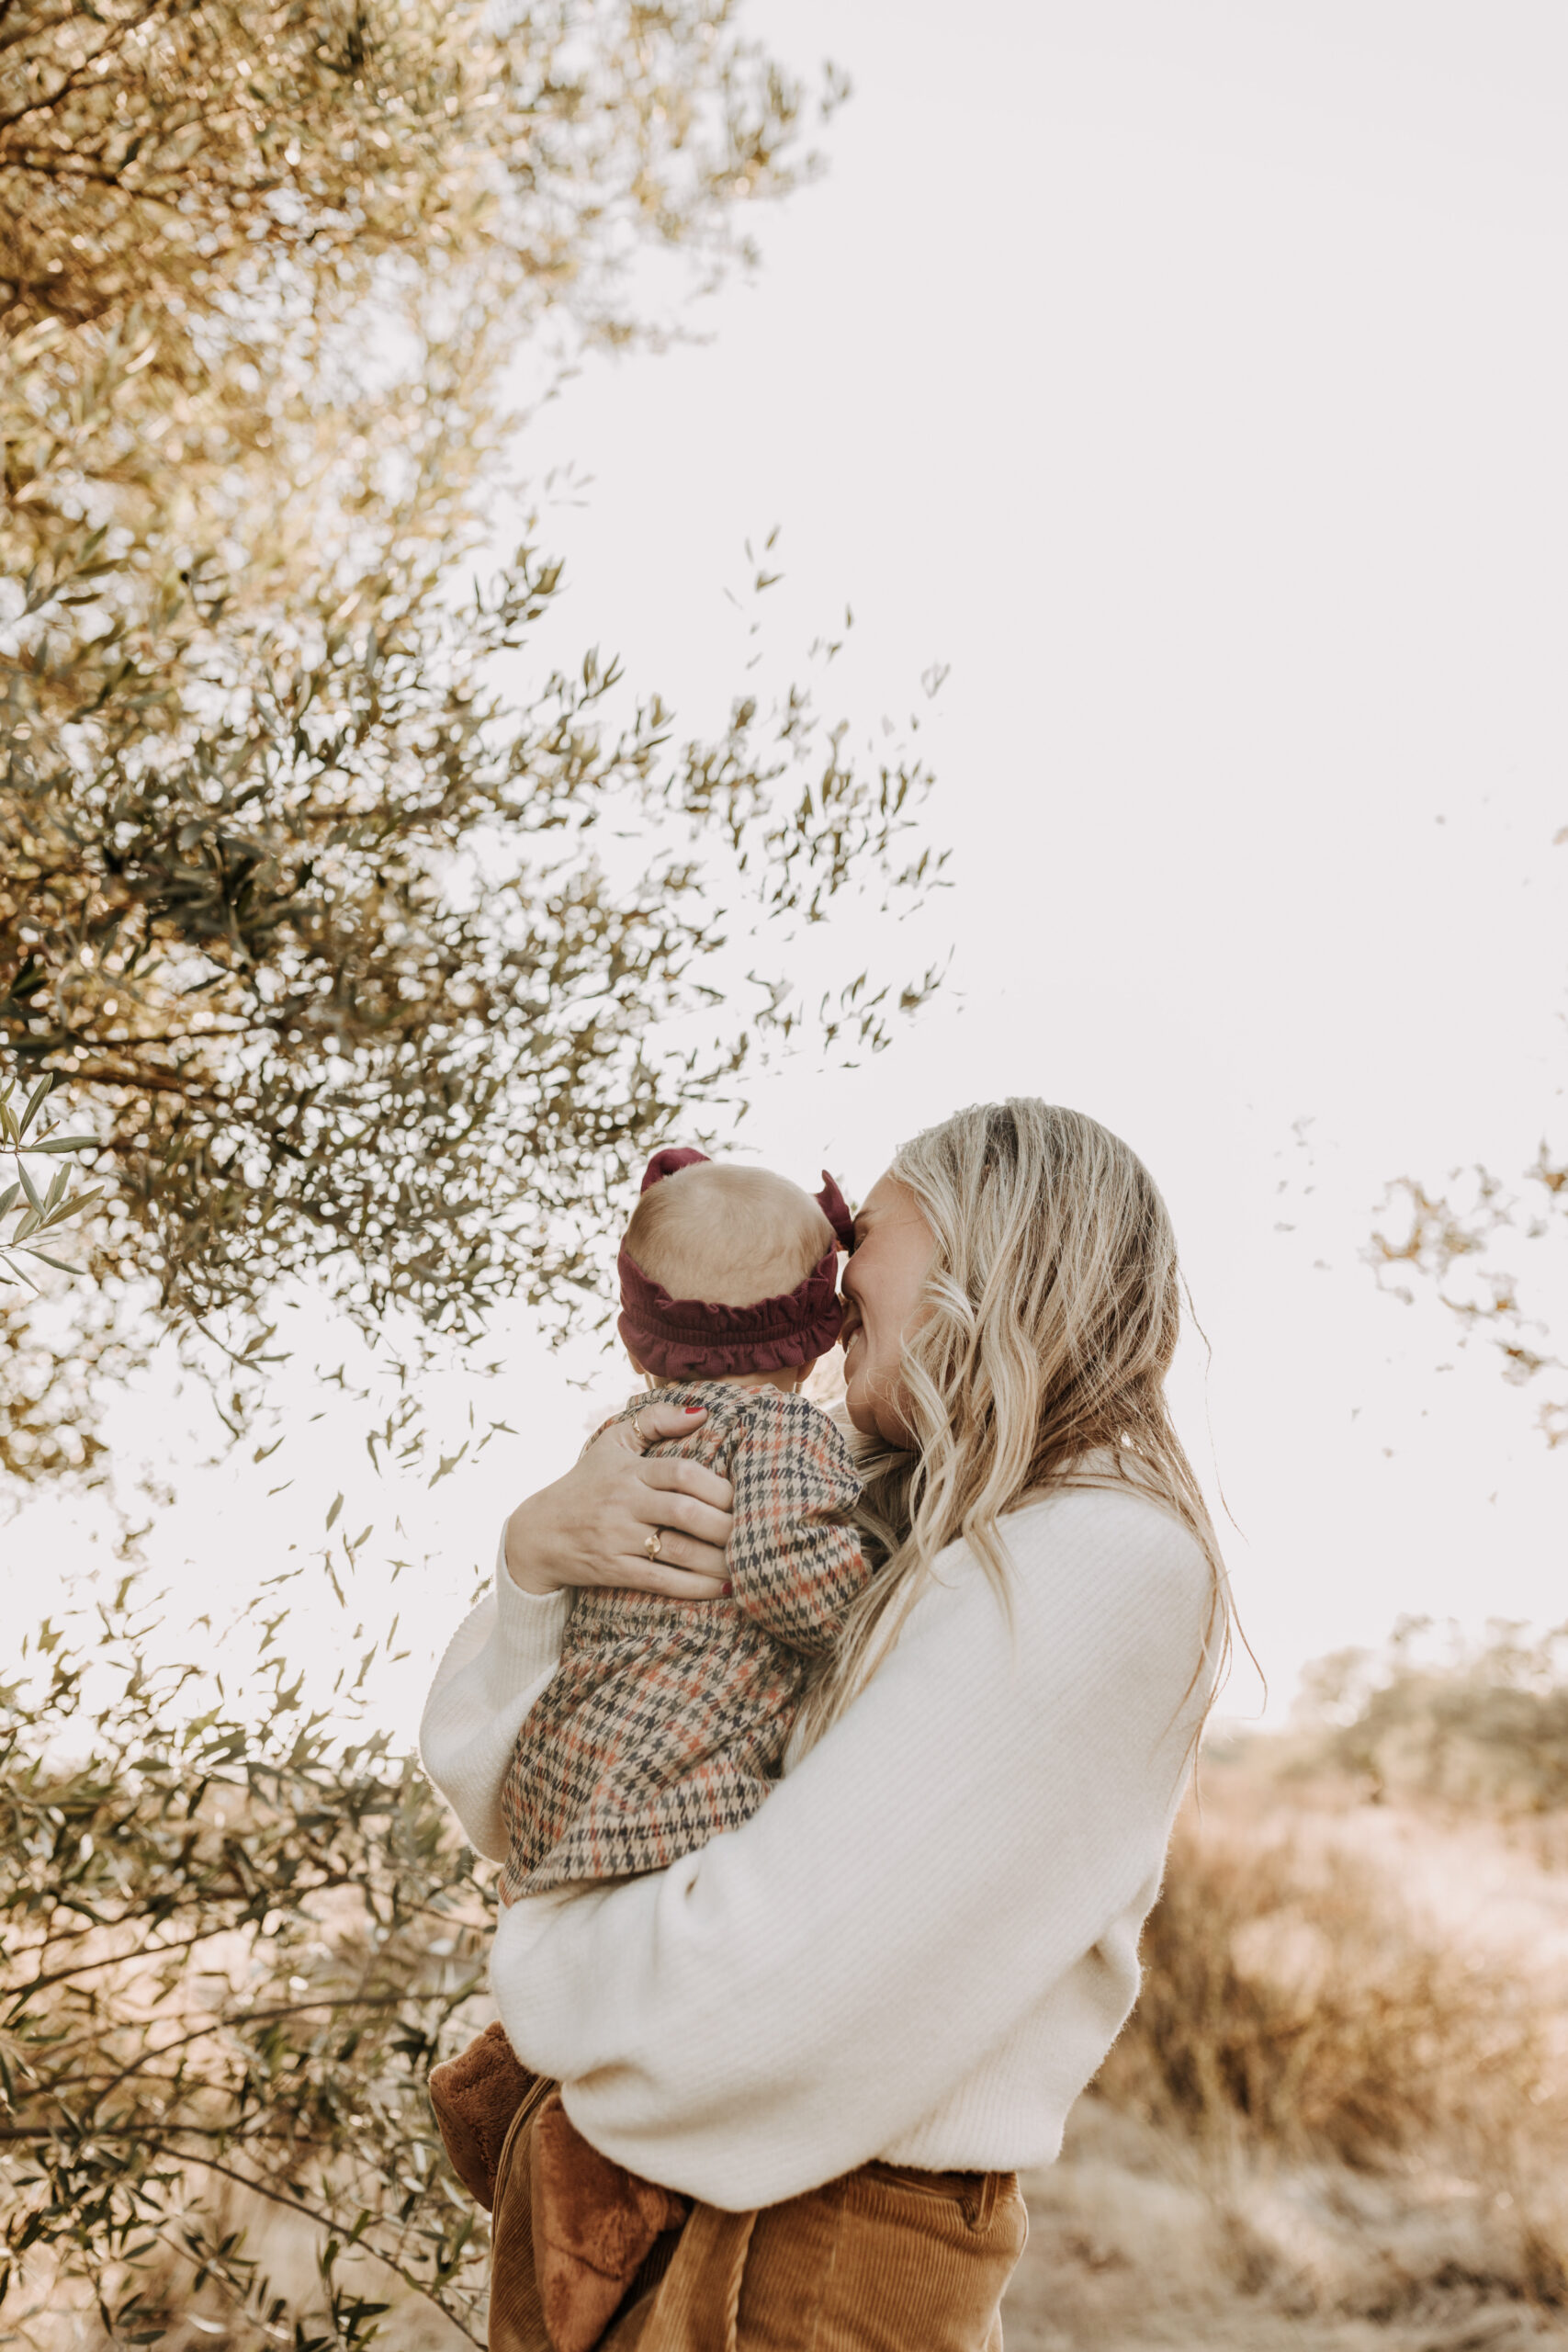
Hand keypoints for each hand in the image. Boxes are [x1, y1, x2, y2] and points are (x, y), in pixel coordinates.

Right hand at [503, 1400, 732, 1601]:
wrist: (538, 1533)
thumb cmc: (587, 1482)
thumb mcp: (613, 1443)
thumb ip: (656, 1420)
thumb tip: (703, 1412)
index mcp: (629, 1470)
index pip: (680, 1472)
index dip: (717, 1486)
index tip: (742, 1496)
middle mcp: (624, 1503)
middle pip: (684, 1512)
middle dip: (724, 1524)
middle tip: (752, 1532)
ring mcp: (617, 1538)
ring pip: (677, 1551)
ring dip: (717, 1560)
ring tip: (746, 1564)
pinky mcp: (612, 1570)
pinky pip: (660, 1581)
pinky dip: (694, 1587)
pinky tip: (722, 1588)